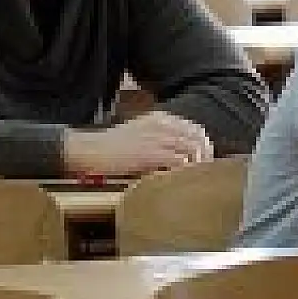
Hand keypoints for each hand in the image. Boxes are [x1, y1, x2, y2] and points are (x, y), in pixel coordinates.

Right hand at [63, 111, 213, 176]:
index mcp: (160, 118)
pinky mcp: (150, 153)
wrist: (91, 150)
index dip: (204, 146)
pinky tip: (184, 180)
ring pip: (192, 149)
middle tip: (205, 172)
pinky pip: (178, 161)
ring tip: (197, 178)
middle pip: (198, 138)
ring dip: (198, 164)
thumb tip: (180, 154)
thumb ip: (160, 139)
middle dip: (206, 156)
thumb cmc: (113, 147)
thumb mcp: (140, 133)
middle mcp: (162, 124)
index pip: (194, 129)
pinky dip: (185, 171)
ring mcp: (157, 138)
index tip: (205, 160)